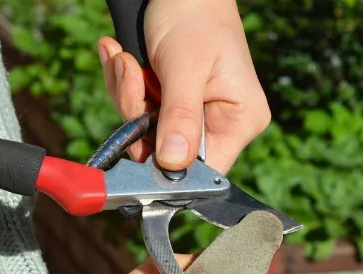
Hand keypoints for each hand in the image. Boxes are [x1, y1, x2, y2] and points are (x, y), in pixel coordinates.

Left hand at [97, 0, 270, 172]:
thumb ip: (180, 117)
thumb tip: (173, 165)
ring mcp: (192, 114)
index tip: (137, 145)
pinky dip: (124, 84)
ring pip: (145, 132)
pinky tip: (122, 55)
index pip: (205, 170)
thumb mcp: (185, 68)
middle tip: (131, 73)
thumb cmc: (194, 15)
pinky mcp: (168, 103)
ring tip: (126, 57)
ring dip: (127, 94)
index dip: (168, 166)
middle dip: (138, 113)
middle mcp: (220, 123)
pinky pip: (137, 112)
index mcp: (240, 120)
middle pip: (167, 152)